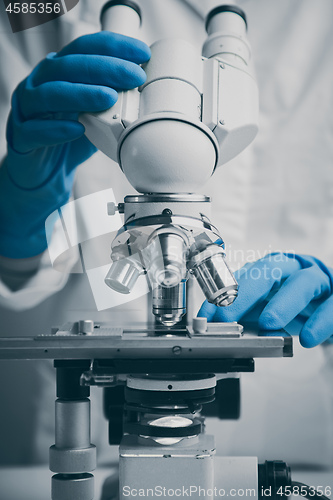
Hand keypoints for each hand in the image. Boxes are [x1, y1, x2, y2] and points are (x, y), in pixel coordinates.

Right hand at [0, 32, 149, 257]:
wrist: (44, 172)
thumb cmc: (71, 138)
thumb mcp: (97, 115)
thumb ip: (115, 102)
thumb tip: (151, 94)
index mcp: (60, 72)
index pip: (85, 48)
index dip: (113, 47)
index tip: (142, 53)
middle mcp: (40, 83)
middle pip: (68, 66)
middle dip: (105, 68)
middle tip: (134, 76)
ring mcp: (27, 108)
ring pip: (49, 94)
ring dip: (81, 93)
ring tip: (109, 97)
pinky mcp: (20, 136)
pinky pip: (34, 129)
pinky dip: (56, 129)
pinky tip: (77, 129)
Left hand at [198, 253, 332, 347]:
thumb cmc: (298, 306)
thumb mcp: (269, 308)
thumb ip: (248, 315)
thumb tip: (220, 329)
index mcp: (271, 269)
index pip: (243, 276)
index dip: (223, 294)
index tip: (206, 316)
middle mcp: (294, 268)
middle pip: (269, 270)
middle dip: (245, 293)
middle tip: (227, 317)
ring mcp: (319, 280)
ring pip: (304, 282)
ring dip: (284, 303)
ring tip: (268, 324)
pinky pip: (332, 305)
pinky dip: (321, 321)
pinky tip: (308, 338)